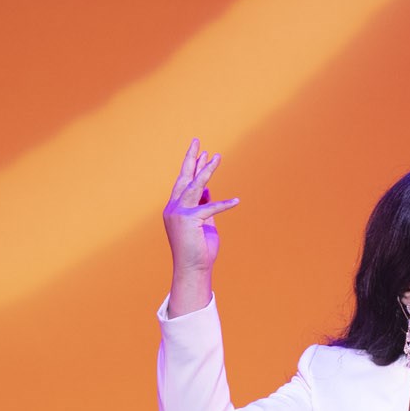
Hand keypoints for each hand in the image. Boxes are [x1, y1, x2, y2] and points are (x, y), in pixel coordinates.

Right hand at [163, 139, 238, 295]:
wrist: (193, 269)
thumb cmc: (199, 249)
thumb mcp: (204, 223)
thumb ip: (204, 205)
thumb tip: (208, 190)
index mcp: (175, 208)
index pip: (184, 183)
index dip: (193, 167)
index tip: (202, 153)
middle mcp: (173, 208)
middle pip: (184, 178)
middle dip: (191, 158)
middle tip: (197, 141)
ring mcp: (178, 213)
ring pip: (195, 186)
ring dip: (207, 171)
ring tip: (216, 157)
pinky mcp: (188, 220)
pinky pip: (209, 208)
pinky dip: (224, 205)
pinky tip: (236, 201)